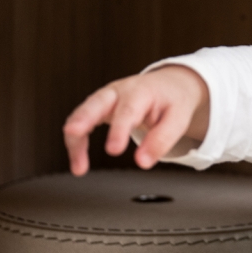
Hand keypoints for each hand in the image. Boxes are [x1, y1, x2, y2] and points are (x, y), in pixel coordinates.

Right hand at [62, 66, 209, 175]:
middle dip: (82, 118)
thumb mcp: (178, 119)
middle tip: (73, 133)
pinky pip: (82, 123)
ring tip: (78, 166)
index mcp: (141, 91)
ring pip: (83, 113)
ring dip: (75, 139)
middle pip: (95, 103)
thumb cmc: (172, 100)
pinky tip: (79, 162)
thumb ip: (161, 140)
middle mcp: (119, 91)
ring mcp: (105, 98)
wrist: (168, 85)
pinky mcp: (98, 107)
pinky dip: (77, 142)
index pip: (128, 110)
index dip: (118, 130)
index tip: (113, 150)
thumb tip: (143, 162)